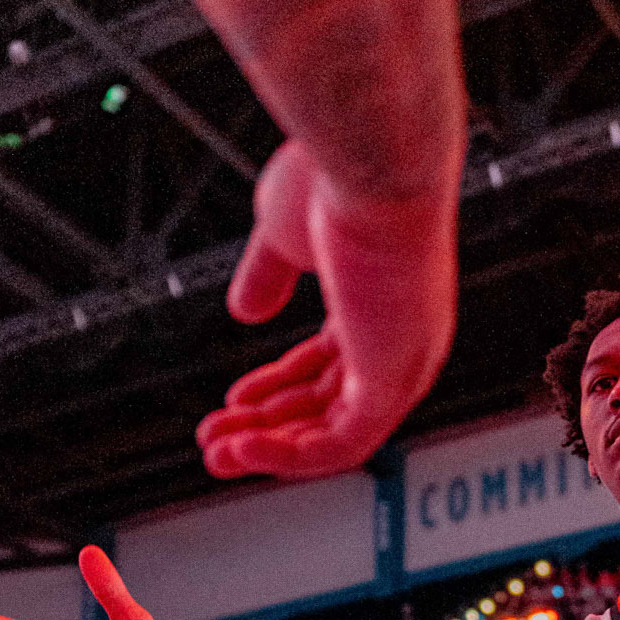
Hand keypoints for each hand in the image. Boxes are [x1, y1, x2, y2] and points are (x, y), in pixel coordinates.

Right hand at [195, 141, 456, 480]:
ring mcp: (403, 364)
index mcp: (382, 303)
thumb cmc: (340, 178)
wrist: (369, 163)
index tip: (235, 400)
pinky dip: (290, 457)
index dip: (277, 387)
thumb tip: (244, 311)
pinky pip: (342, 445)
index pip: (331, 366)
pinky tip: (245, 452)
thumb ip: (267, 275)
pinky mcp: (393, 383)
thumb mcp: (283, 231)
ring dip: (272, 451)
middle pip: (330, 407)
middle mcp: (403, 339)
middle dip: (266, 428)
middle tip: (216, 442)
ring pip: (335, 435)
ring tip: (217, 455)